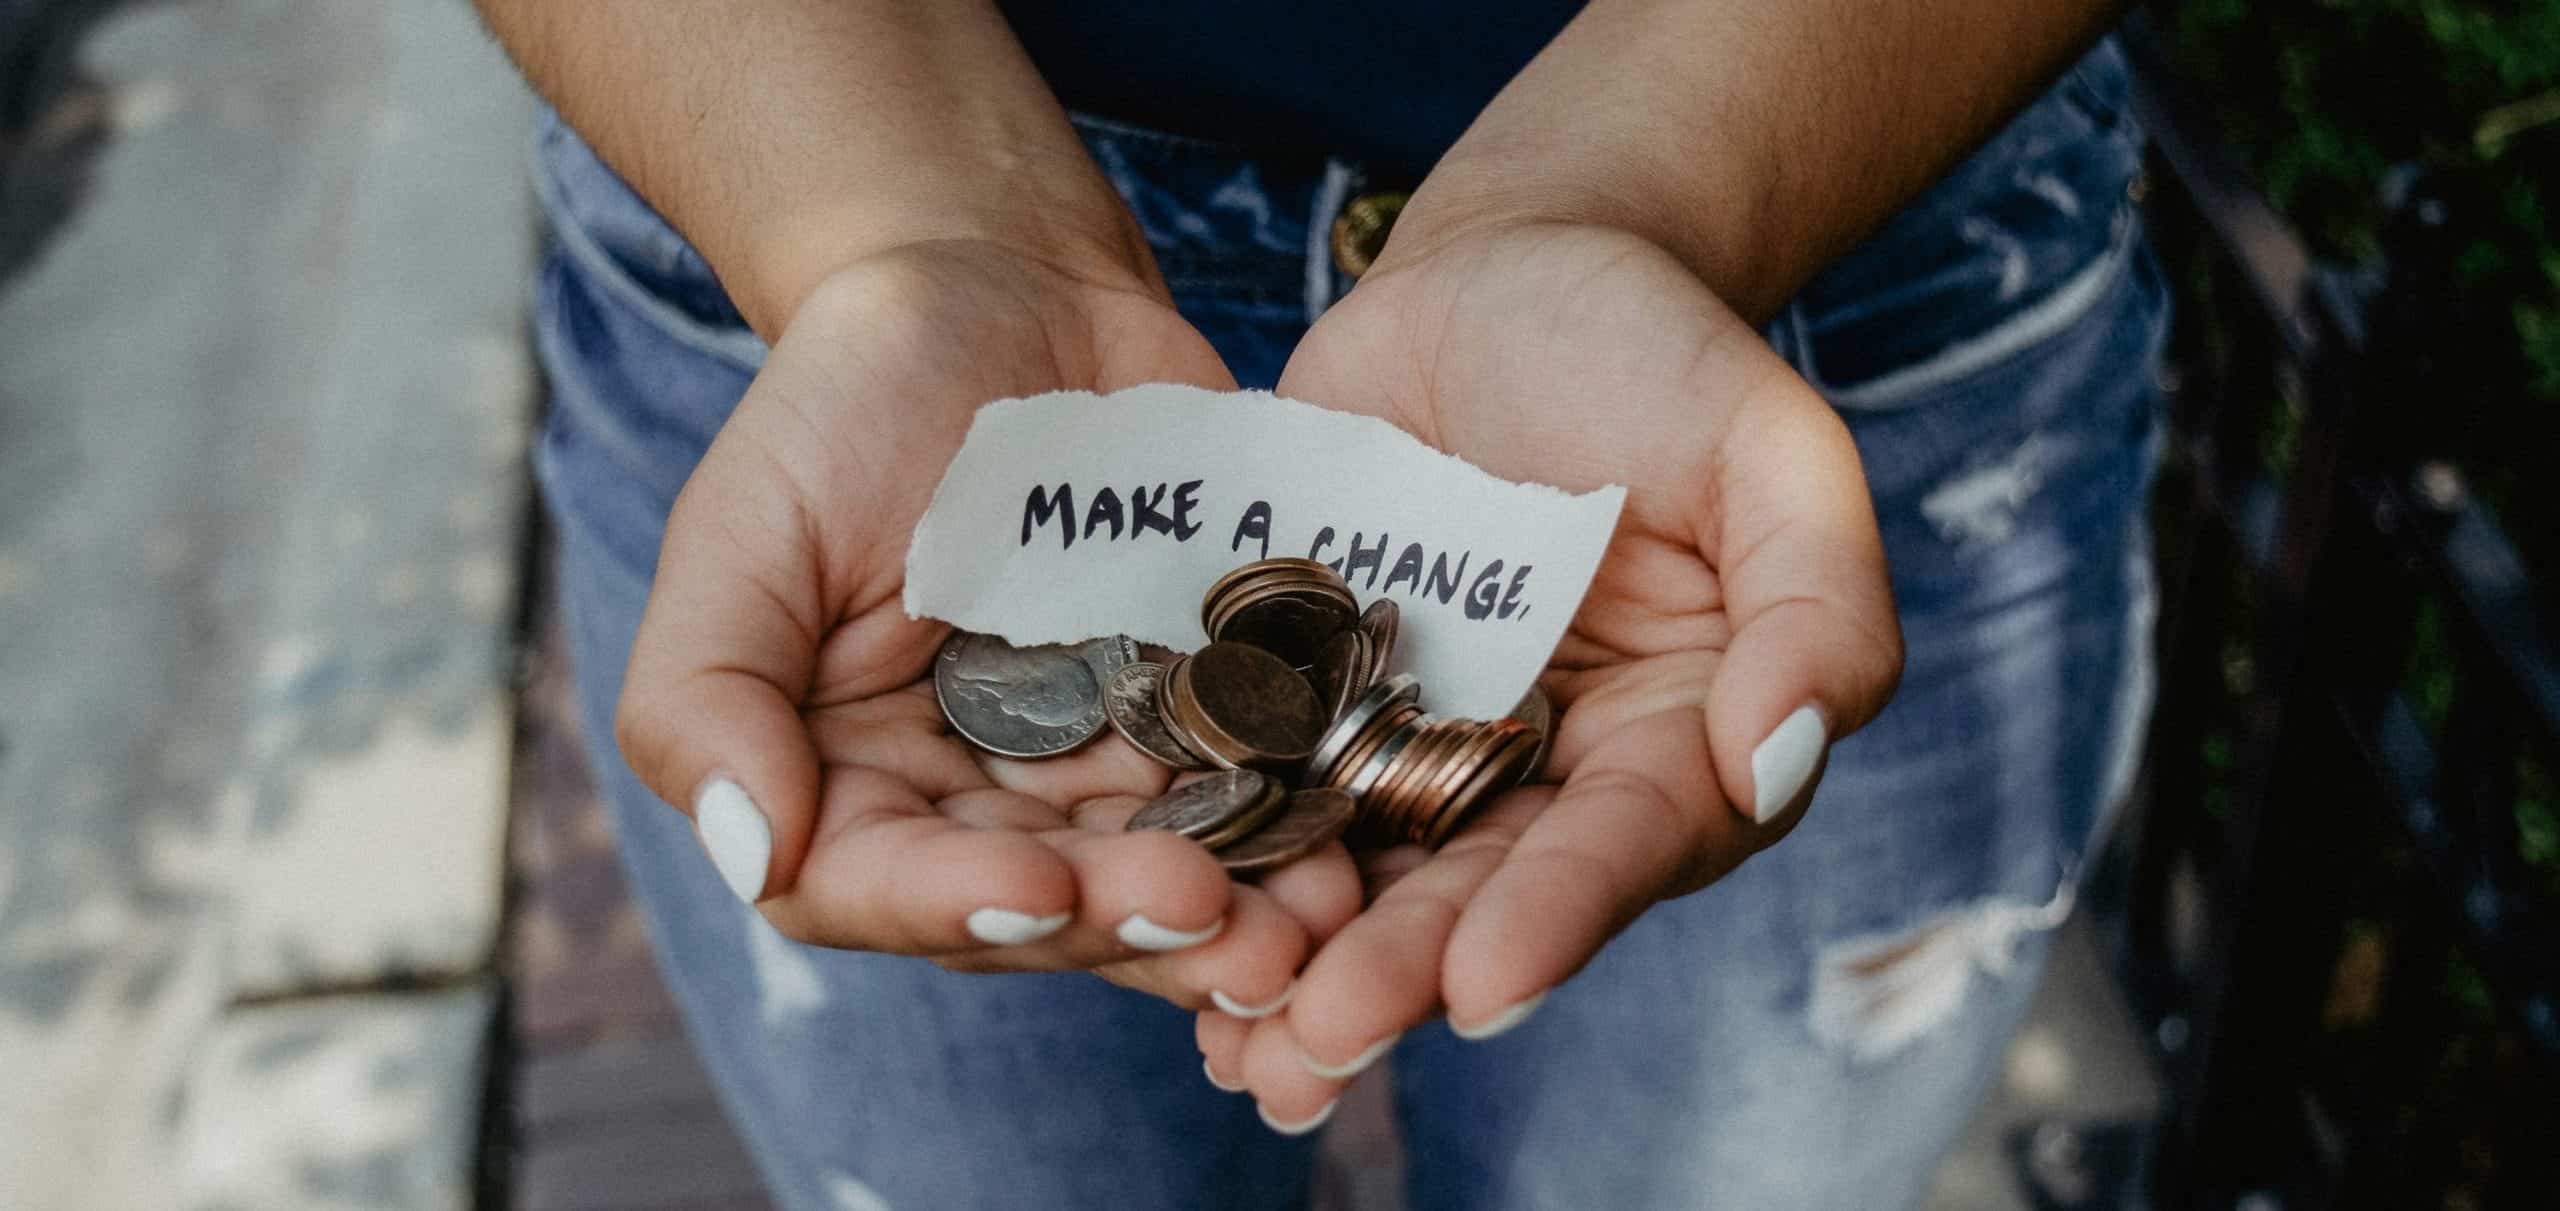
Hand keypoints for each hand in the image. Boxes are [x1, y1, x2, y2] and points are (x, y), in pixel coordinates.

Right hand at [614, 241, 1360, 1009]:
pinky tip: (1358, 851)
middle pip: (1043, 908)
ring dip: (1240, 917)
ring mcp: (1098, 769)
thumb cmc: (847, 401)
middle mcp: (972, 805)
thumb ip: (706, 695)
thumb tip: (752, 851)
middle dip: (1131, 924)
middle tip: (1223, 923)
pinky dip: (1303, 829)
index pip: (878, 887)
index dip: (959, 907)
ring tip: (1314, 924)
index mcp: (845, 782)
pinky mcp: (1204, 718)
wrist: (1005, 289)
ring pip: (1161, 878)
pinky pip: (1255, 795)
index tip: (1045, 890)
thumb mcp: (744, 528)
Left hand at [1195, 223, 1902, 1124]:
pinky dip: (1217, 859)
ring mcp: (1418, 741)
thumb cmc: (1657, 350)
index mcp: (1675, 739)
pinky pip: (1262, 788)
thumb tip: (1777, 760)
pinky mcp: (1308, 698)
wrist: (1504, 270)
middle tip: (1321, 1036)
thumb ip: (1816, 603)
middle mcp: (1546, 772)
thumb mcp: (1770, 447)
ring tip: (1235, 1041)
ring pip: (1363, 872)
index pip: (1625, 843)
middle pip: (1480, 890)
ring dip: (1300, 960)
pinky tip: (1152, 928)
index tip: (1485, 984)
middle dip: (1403, 971)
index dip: (1559, 914)